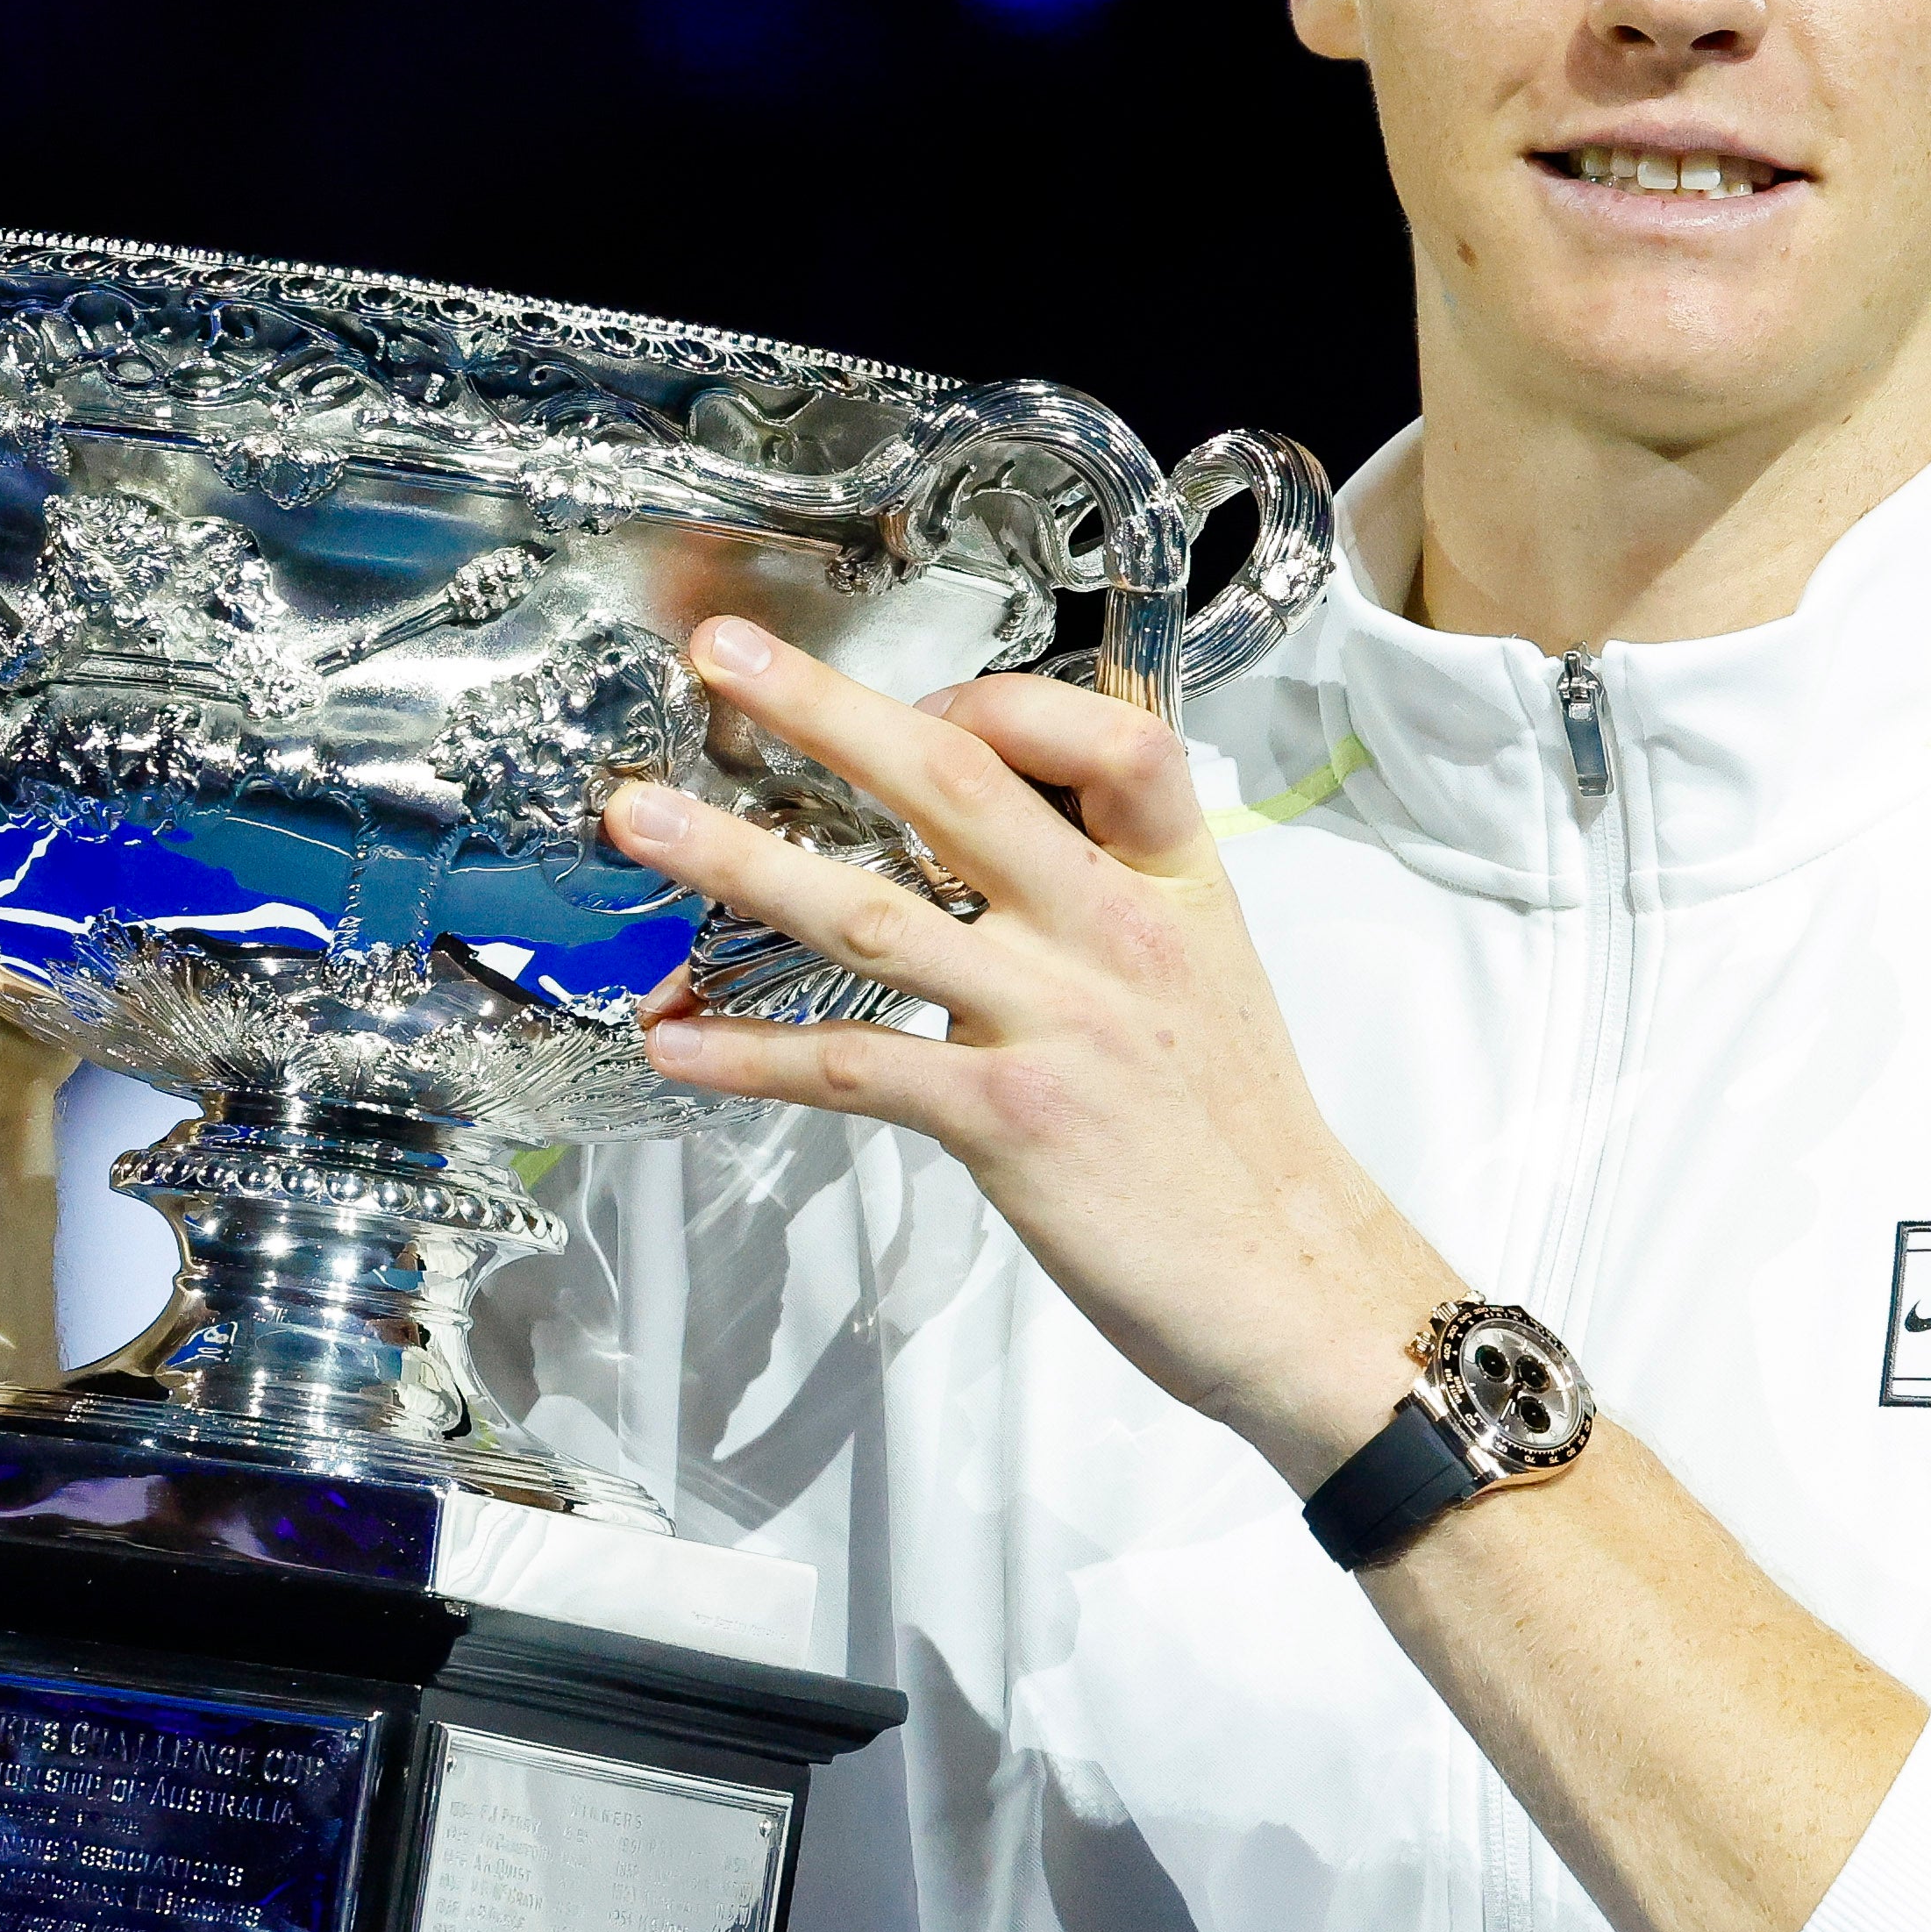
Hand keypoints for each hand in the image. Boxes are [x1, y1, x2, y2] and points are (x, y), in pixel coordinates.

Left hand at [618, 617, 1446, 1487]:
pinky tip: (677, 1038)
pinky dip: (750, 1052)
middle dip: (825, 710)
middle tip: (723, 655)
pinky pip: (851, 1064)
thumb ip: (1110, 891)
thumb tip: (986, 841)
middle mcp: (1112, 932)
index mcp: (1174, 882)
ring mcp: (1056, 1021)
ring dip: (738, 861)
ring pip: (871, 912)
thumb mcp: (1206, 969)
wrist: (1291, 1276)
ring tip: (639, 821)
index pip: (1110, 737)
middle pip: (955, 783)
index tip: (917, 699)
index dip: (1004, 697)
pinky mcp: (1005, 1120)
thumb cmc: (1236, 1133)